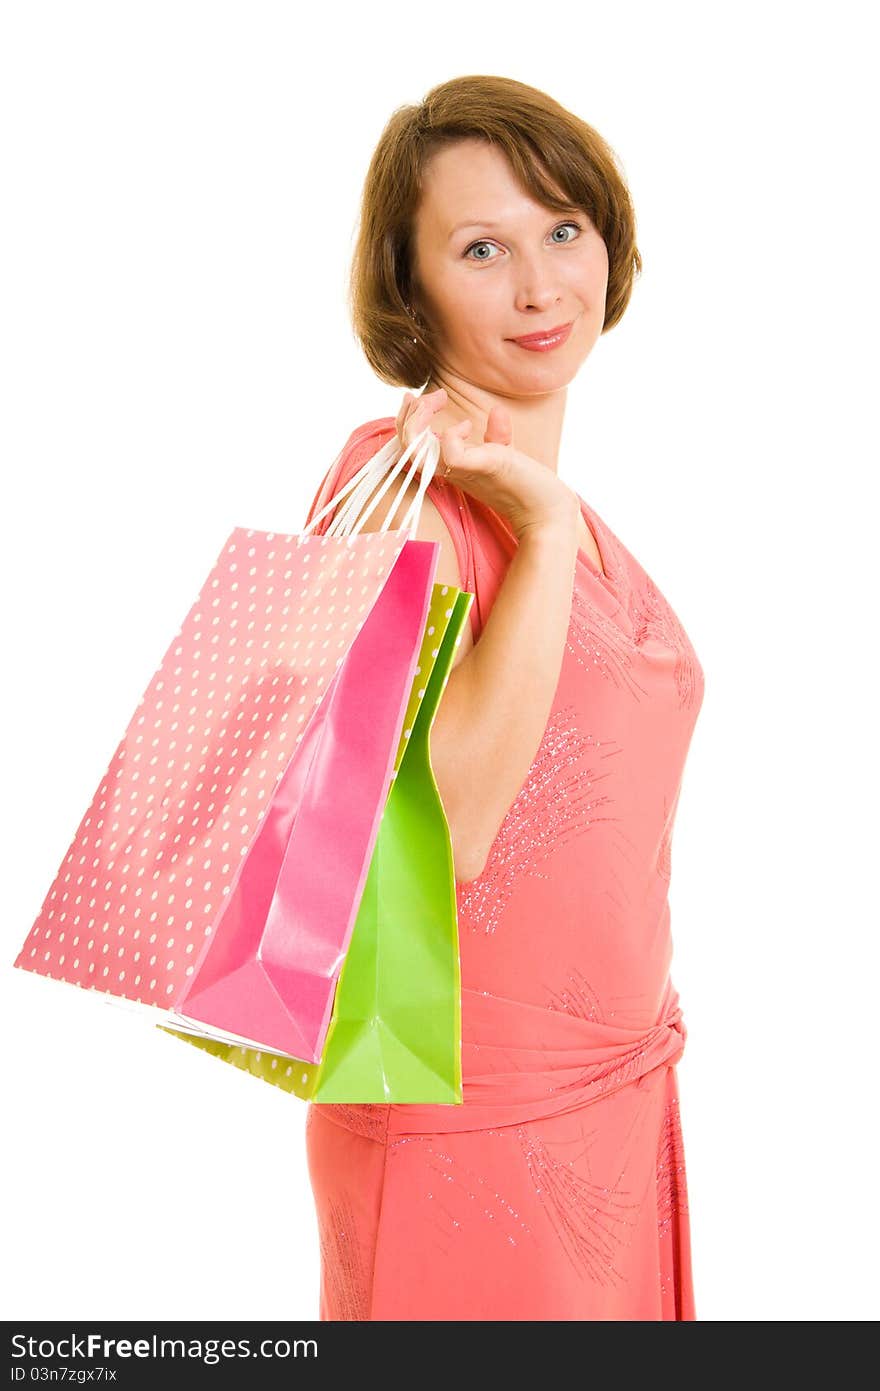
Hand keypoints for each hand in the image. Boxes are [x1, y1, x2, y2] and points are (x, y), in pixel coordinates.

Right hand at [395, 387, 579, 542]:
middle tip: (433, 397)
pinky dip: (452, 434)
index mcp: (450, 466)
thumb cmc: (526, 486)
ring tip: (438, 400)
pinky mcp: (482, 469)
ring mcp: (462, 471)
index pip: (410, 446)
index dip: (407, 420)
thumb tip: (496, 410)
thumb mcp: (503, 455)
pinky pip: (450, 454)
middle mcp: (450, 470)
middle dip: (408, 415)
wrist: (548, 508)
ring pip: (415, 450)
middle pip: (405, 447)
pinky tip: (469, 425)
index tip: (422, 397)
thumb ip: (495, 435)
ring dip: (418, 419)